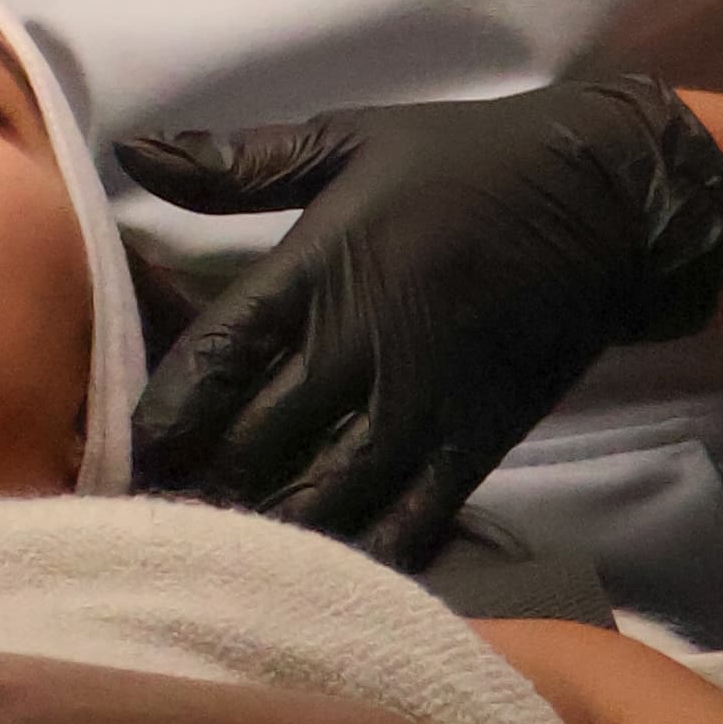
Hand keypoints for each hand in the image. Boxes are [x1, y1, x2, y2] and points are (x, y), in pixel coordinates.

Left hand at [120, 79, 722, 562]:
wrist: (599, 203)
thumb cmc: (460, 162)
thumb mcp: (348, 139)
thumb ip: (238, 164)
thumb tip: (132, 151)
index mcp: (321, 266)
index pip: (217, 356)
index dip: (162, 415)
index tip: (123, 450)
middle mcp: (363, 348)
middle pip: (255, 445)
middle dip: (196, 488)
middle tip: (146, 522)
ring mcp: (421, 410)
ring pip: (322, 503)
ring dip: (262, 535)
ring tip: (209, 564)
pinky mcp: (472, 452)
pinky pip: (406, 530)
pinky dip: (354, 561)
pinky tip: (311, 585)